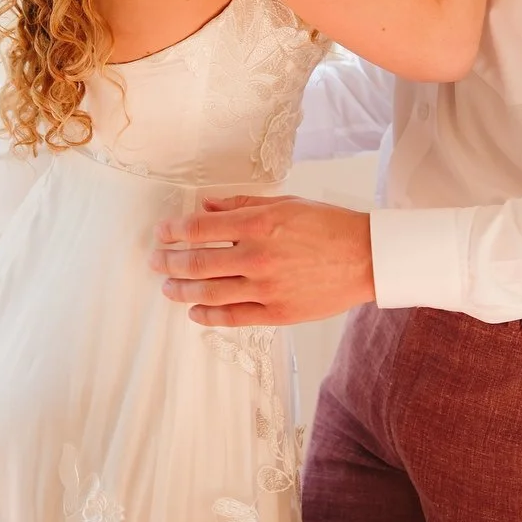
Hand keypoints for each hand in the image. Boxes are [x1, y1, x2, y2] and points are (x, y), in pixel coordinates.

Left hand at [149, 196, 375, 325]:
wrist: (366, 257)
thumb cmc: (328, 226)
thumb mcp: (285, 203)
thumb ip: (240, 204)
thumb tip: (204, 206)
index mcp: (259, 223)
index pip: (200, 229)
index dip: (173, 232)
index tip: (162, 233)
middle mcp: (257, 256)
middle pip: (196, 263)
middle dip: (169, 262)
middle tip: (155, 261)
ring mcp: (266, 288)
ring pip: (208, 293)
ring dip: (181, 290)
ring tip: (168, 288)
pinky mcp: (276, 313)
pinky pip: (232, 317)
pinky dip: (207, 316)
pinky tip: (194, 312)